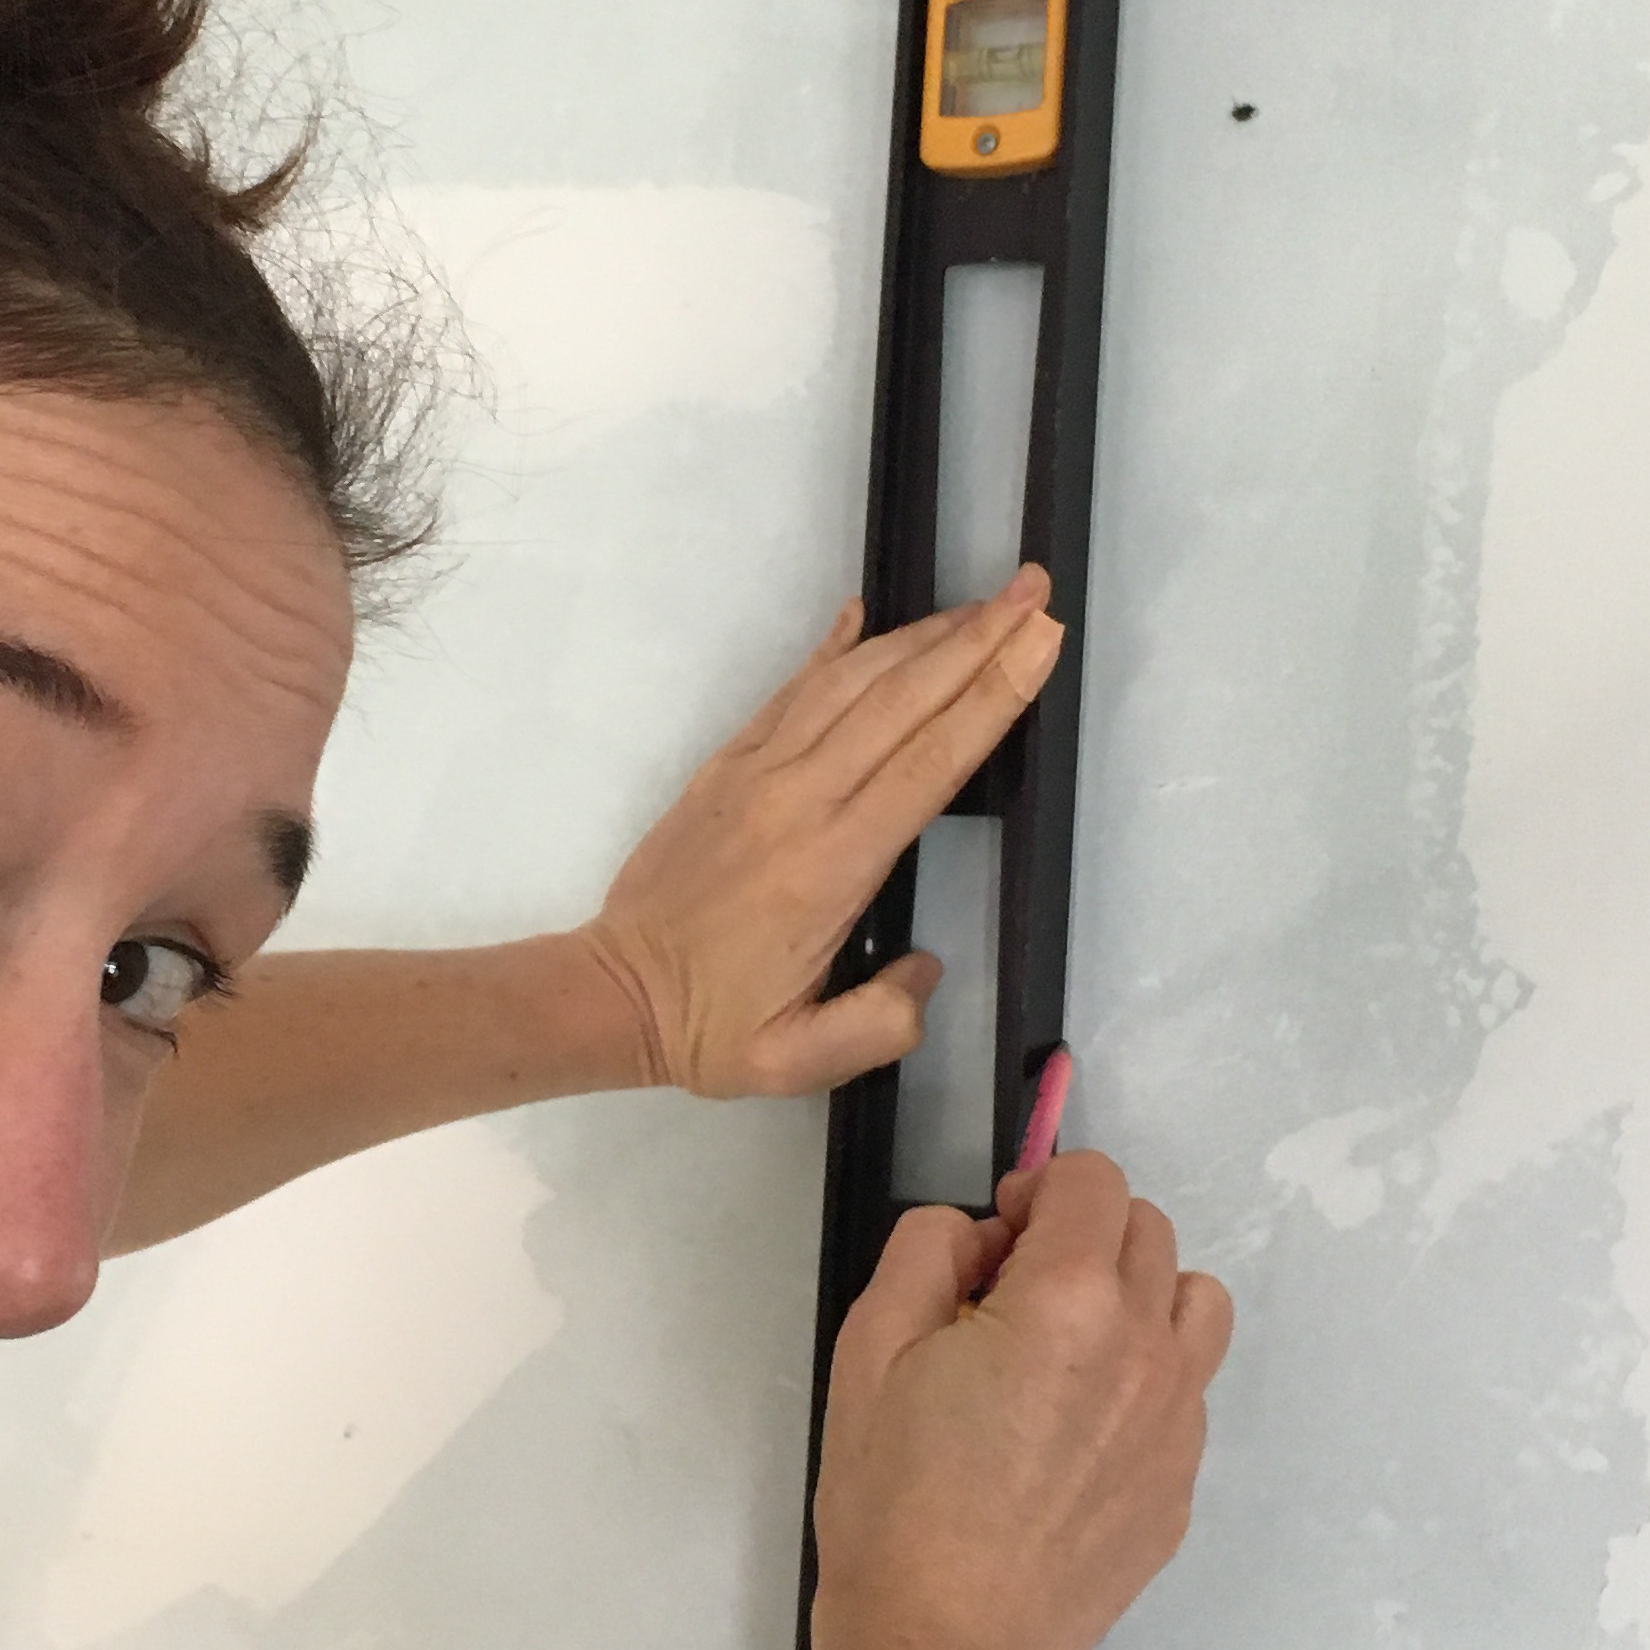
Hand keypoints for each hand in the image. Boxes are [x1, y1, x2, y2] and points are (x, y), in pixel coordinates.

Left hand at [571, 572, 1063, 1099]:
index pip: (930, 763)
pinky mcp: (728, 764)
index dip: (991, 696)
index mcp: (830, 867)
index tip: (1039, 641)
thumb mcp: (799, 1059)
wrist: (610, 993)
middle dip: (978, 640)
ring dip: (923, 635)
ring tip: (984, 600)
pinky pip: (792, 690)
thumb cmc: (711, 1029)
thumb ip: (881, 1022)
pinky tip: (867, 616)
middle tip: (1036, 589)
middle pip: (903, 700)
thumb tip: (927, 965)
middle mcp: (798, 800)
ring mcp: (758, 773)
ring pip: (851, 682)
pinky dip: (835, 647)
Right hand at [808, 1152, 1231, 1649]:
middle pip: (1148, 1230)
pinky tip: (1075, 1433)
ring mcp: (1176, 1423)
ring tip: (1072, 1346)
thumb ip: (926, 1250)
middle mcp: (1145, 1349)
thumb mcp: (869, 1346)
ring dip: (1139, 1295)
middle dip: (1083, 1234)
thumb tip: (978, 1235)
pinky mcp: (1180, 1487)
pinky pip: (1187, 1393)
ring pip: (1195, 1304)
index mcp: (1069, 1300)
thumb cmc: (894, 1503)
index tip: (997, 1236)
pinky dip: (1145, 1379)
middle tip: (1014, 1291)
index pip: (1093, 1180)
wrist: (943, 1645)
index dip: (1038, 1188)